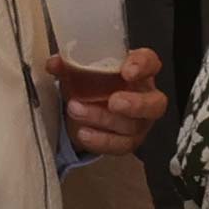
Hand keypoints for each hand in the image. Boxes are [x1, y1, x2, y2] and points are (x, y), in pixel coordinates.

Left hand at [50, 47, 166, 156]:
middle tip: (114, 101)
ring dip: (102, 119)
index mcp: (139, 72)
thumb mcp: (83, 70)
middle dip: (135, 104)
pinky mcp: (129, 141)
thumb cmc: (95, 82)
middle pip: (154, 104)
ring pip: (131, 126)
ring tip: (76, 110)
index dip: (143, 66)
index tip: (127, 71)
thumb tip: (54, 63)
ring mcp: (140, 122)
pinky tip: (84, 133)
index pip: (151, 63)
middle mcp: (145, 97)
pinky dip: (100, 140)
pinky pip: (120, 145)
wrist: (89, 108)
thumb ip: (69, 65)